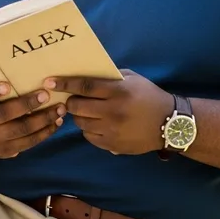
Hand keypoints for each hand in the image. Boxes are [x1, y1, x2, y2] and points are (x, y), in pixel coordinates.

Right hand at [0, 82, 65, 159]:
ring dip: (44, 119)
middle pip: (5, 114)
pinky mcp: (5, 152)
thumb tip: (30, 72)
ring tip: (60, 109)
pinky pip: (29, 142)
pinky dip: (45, 132)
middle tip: (46, 95)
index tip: (7, 86)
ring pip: (21, 130)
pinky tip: (57, 122)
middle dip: (28, 104)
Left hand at [45, 69, 173, 155]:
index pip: (84, 86)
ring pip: (80, 123)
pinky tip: (97, 124)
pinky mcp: (113, 145)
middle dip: (70, 102)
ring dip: (79, 116)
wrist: (170, 123)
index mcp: (118, 91)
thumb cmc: (149, 96)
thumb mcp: (133, 79)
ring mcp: (112, 130)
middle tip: (72, 99)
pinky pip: (89, 137)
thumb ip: (110, 76)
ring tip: (87, 112)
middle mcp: (113, 111)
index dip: (65, 84)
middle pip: (77, 107)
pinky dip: (89, 129)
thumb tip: (85, 73)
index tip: (49, 81)